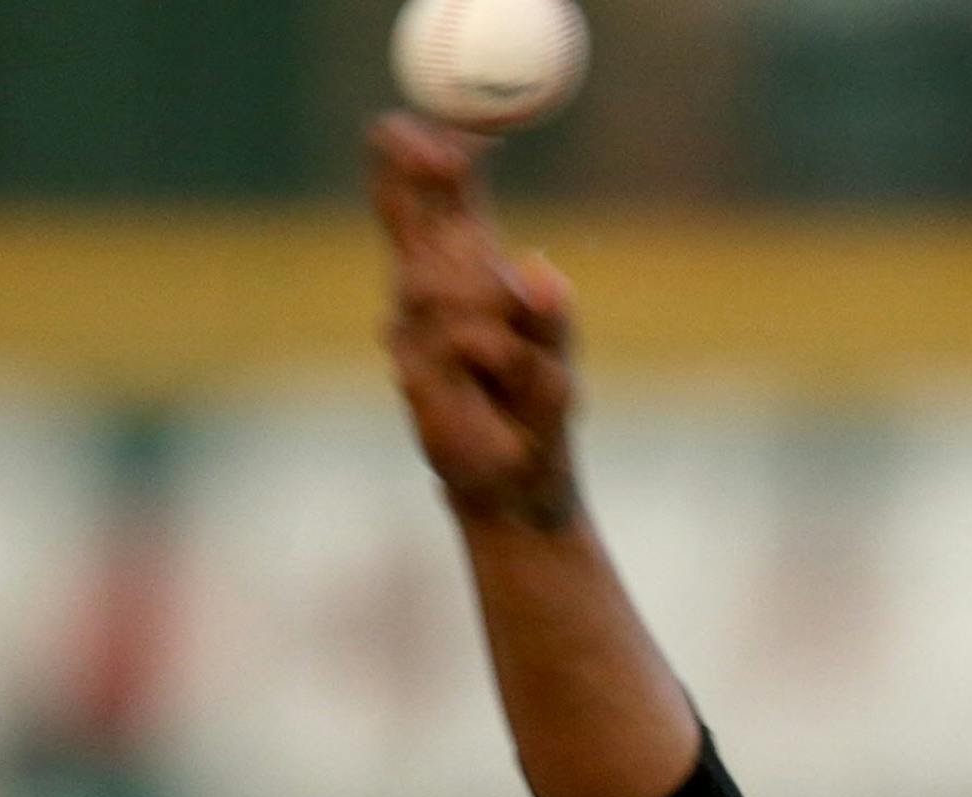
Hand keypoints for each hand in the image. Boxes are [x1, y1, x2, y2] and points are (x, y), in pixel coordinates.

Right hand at [368, 110, 579, 527]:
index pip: (432, 207)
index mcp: (463, 282)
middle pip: (420, 227)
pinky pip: (456, 342)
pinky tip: (500, 362)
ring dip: (480, 292)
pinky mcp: (417, 378)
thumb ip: (551, 320)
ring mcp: (416, 337)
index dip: (423, 164)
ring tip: (512, 340)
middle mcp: (430, 302)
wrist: (517, 492)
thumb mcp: (555, 363)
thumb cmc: (535, 421)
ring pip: (440, 285)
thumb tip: (541, 272)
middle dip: (429, 185)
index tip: (430, 129)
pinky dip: (487, 347)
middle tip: (448, 154)